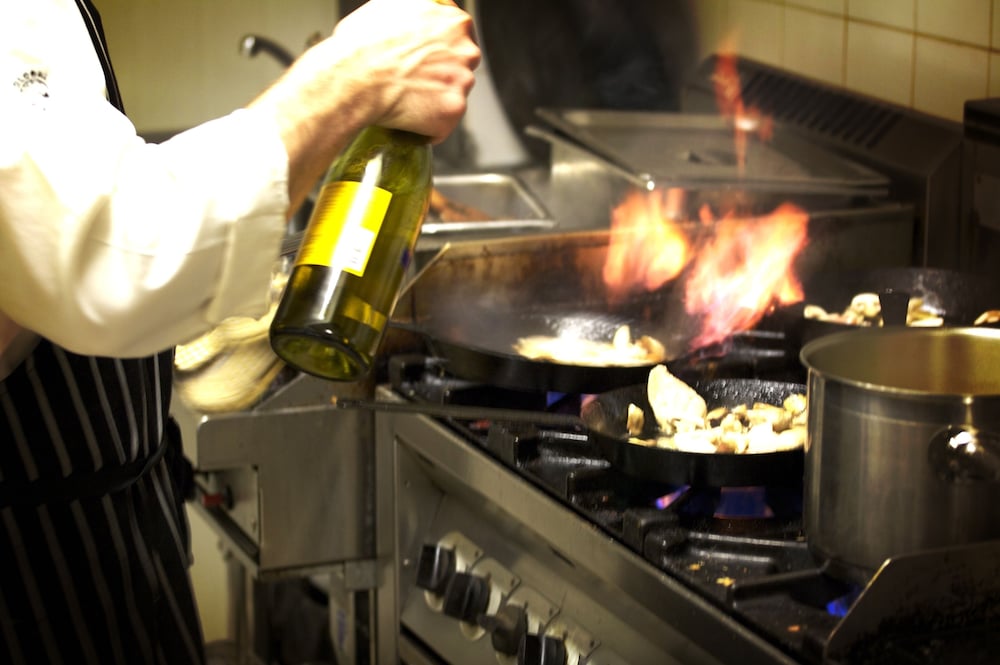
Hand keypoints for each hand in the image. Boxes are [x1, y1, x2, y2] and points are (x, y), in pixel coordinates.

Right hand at [249, 0, 479, 214]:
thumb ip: (414, 13)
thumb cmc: (362, 45)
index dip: (440, 53)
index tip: (428, 62)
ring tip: (402, 102)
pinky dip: (425, 128)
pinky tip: (405, 120)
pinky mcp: (453, 111)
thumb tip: (406, 21)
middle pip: (459, 69)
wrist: (354, 77)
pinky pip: (442, 126)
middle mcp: (466, 50)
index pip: (460, 39)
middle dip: (439, 78)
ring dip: (432, 103)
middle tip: (412, 84)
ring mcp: (462, 82)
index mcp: (454, 21)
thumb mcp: (389, 9)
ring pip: (451, 98)